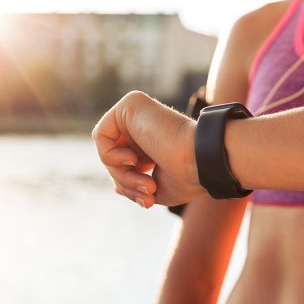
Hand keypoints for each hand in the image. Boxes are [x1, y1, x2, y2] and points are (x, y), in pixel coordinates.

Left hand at [92, 91, 206, 207]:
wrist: (202, 160)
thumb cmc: (188, 176)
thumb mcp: (157, 188)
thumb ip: (136, 184)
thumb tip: (115, 186)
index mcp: (153, 138)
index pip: (126, 163)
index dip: (131, 185)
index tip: (149, 199)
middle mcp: (144, 121)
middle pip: (115, 157)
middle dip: (127, 182)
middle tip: (149, 195)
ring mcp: (138, 110)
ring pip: (107, 149)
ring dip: (122, 175)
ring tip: (148, 184)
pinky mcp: (131, 103)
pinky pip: (101, 135)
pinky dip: (111, 156)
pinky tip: (133, 159)